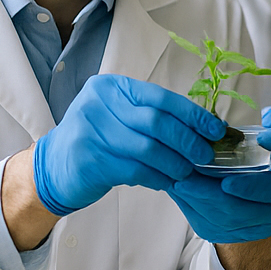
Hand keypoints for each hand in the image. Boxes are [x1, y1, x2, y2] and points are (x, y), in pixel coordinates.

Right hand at [33, 74, 220, 215]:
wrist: (54, 167)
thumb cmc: (98, 140)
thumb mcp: (119, 117)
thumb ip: (151, 116)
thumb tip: (202, 126)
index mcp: (111, 87)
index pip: (161, 98)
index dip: (193, 115)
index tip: (216, 130)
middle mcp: (98, 104)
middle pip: (158, 122)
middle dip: (188, 141)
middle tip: (206, 155)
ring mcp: (91, 131)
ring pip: (149, 148)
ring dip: (176, 163)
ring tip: (188, 172)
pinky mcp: (90, 160)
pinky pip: (136, 170)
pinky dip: (158, 177)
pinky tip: (167, 182)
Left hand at [168, 127, 270, 243]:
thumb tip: (263, 138)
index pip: (269, 193)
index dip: (249, 189)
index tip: (227, 181)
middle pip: (236, 212)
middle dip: (208, 196)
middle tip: (186, 180)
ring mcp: (250, 231)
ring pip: (218, 221)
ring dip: (195, 202)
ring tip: (178, 182)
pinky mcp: (229, 235)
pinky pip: (207, 225)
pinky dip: (190, 207)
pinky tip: (179, 192)